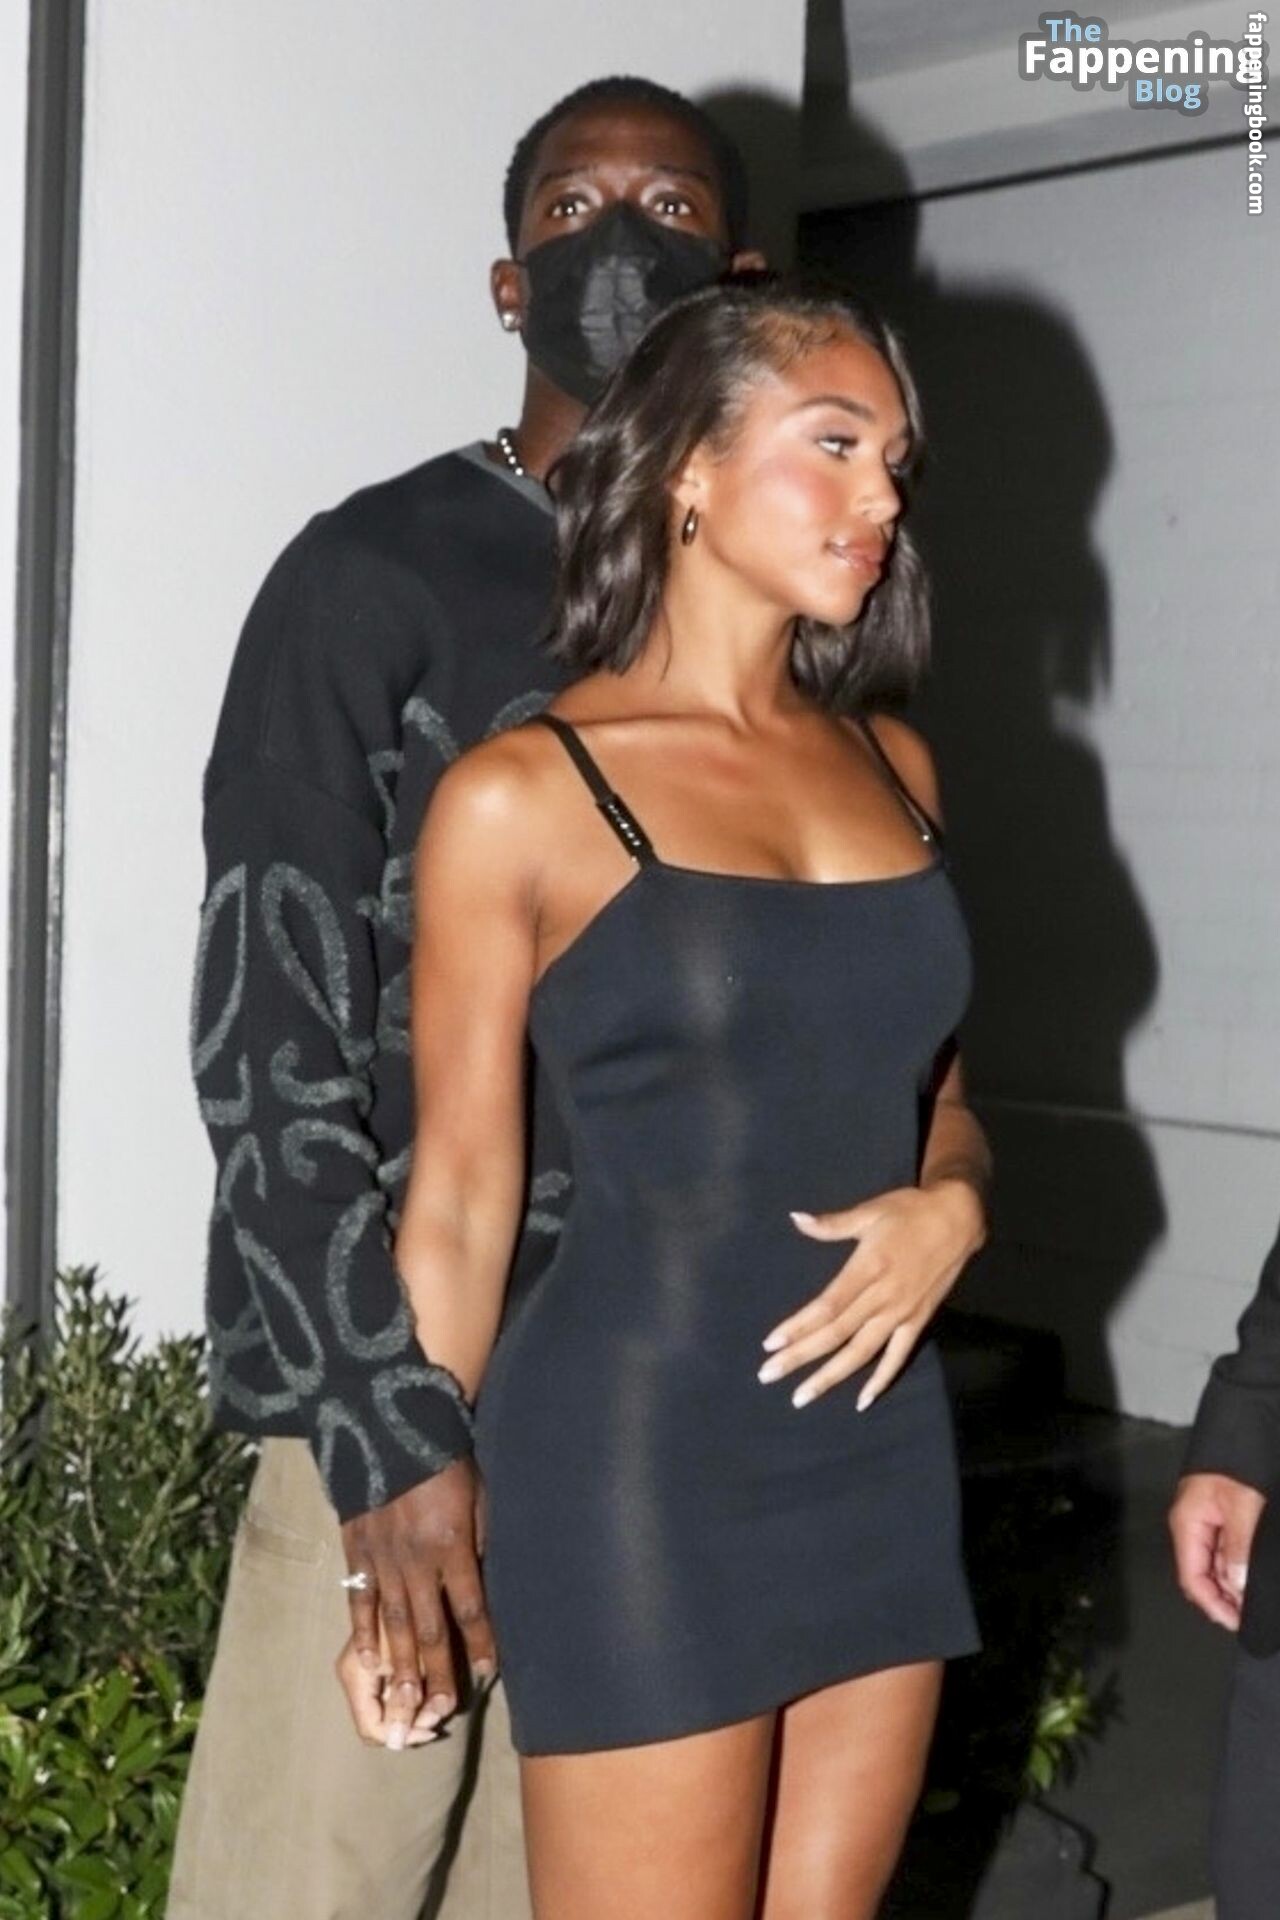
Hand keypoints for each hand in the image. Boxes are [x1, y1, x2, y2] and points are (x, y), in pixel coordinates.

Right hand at [339, 1456, 494, 1746]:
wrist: (389, 1426)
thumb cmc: (445, 1461)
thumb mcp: (479, 1497)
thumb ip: (482, 1542)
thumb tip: (488, 1582)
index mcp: (452, 1546)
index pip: (470, 1608)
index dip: (480, 1642)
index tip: (487, 1671)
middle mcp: (416, 1561)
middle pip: (428, 1628)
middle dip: (437, 1673)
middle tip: (440, 1712)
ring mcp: (382, 1560)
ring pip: (393, 1625)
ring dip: (401, 1668)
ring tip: (404, 1705)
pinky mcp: (356, 1552)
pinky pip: (359, 1602)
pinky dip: (364, 1634)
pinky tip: (368, 1663)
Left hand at [757, 1177, 985, 1411]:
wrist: (959, 1219)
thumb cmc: (909, 1211)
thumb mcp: (869, 1212)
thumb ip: (831, 1224)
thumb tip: (795, 1217)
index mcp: (868, 1267)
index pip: (826, 1306)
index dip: (798, 1327)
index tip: (770, 1344)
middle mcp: (883, 1296)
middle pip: (836, 1333)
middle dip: (801, 1357)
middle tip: (768, 1376)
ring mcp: (902, 1313)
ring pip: (861, 1352)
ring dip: (831, 1376)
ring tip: (802, 1396)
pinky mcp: (918, 1321)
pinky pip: (898, 1356)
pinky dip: (881, 1380)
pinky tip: (862, 1402)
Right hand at [1169, 1472, 1265, 1629]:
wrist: (1241, 1430)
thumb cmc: (1235, 1463)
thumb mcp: (1242, 1506)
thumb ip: (1238, 1548)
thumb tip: (1238, 1586)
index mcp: (1187, 1525)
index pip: (1191, 1578)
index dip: (1213, 1604)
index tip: (1237, 1622)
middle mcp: (1191, 1527)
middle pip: (1201, 1576)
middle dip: (1224, 1599)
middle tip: (1250, 1615)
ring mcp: (1205, 1523)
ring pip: (1214, 1566)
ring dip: (1232, 1585)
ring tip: (1255, 1599)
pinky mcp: (1220, 1519)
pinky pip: (1224, 1552)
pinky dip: (1237, 1568)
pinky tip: (1251, 1577)